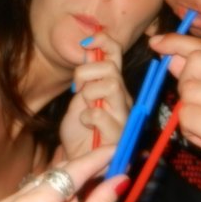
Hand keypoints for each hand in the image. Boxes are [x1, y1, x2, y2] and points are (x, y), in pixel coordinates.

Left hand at [60, 32, 131, 158]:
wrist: (77, 160)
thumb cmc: (79, 131)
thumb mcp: (78, 97)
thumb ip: (86, 76)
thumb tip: (88, 48)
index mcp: (113, 84)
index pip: (115, 54)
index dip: (104, 41)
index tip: (85, 42)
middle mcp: (123, 97)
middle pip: (111, 68)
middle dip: (86, 73)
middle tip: (78, 89)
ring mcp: (123, 115)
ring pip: (111, 85)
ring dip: (89, 93)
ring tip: (84, 107)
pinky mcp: (119, 134)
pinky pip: (100, 114)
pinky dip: (87, 116)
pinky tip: (85, 124)